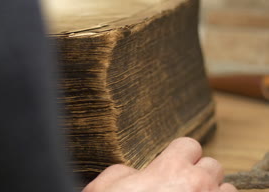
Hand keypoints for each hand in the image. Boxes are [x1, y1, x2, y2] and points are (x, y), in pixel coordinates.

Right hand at [83, 137, 237, 191]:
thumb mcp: (106, 185)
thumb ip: (124, 172)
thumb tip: (133, 173)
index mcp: (171, 168)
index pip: (190, 145)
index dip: (180, 154)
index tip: (173, 165)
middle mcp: (196, 184)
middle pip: (213, 166)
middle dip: (200, 174)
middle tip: (183, 186)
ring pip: (227, 189)